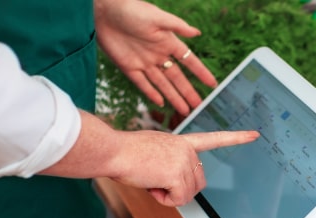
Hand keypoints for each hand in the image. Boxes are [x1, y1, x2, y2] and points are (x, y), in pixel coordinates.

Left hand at [94, 0, 215, 114]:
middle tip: (199, 106)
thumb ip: (176, 26)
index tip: (212, 85)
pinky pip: (143, 84)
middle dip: (188, 92)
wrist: (103, 11)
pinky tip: (161, 103)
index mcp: (168, 42)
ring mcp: (144, 62)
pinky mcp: (128, 67)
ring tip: (185, 111)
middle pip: (177, 78)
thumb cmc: (131, 9)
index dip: (200, 73)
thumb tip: (197, 33)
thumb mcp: (156, 17)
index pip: (189, 61)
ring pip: (163, 84)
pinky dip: (152, 94)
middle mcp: (158, 54)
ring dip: (174, 97)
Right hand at [111, 129, 259, 206]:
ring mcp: (185, 161)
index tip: (254, 135)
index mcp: (183, 142)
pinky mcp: (178, 175)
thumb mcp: (154, 152)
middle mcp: (188, 150)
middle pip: (197, 183)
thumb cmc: (125, 153)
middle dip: (179, 189)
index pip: (214, 139)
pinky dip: (163, 199)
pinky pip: (177, 200)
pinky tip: (151, 184)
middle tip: (156, 179)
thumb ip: (169, 163)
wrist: (113, 151)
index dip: (235, 138)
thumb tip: (173, 184)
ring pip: (187, 194)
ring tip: (150, 178)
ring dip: (168, 194)